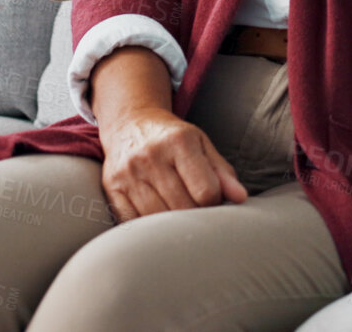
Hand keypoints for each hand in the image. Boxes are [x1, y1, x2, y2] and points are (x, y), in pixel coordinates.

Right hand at [97, 104, 247, 220]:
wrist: (130, 123)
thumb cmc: (172, 138)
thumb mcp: (201, 144)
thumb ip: (222, 172)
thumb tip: (240, 198)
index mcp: (178, 142)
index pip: (206, 191)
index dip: (215, 202)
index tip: (212, 199)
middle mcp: (150, 156)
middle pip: (182, 208)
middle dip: (195, 215)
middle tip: (196, 210)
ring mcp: (128, 173)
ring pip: (157, 219)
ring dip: (172, 225)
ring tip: (178, 214)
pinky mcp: (111, 187)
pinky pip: (133, 222)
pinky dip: (146, 227)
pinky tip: (155, 219)